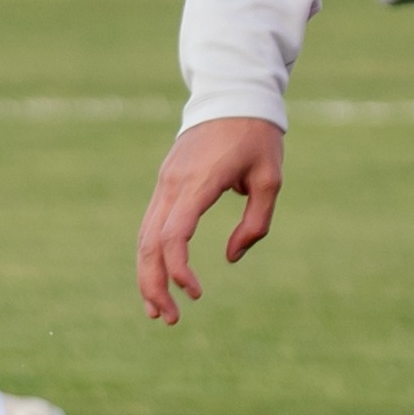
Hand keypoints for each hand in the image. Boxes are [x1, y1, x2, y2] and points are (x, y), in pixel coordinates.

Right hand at [137, 117, 284, 323]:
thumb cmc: (256, 137)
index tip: (197, 293)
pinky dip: (150, 256)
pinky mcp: (165, 183)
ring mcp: (165, 183)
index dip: (179, 270)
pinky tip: (157, 280)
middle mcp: (173, 184)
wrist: (232, 95)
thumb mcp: (270, 179)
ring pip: (144, 238)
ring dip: (147, 276)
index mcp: (199, 182)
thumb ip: (255, 223)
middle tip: (170, 320)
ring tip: (159, 311)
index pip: (174, 234)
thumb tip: (231, 258)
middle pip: (149, 243)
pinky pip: (150, 226)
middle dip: (154, 285)